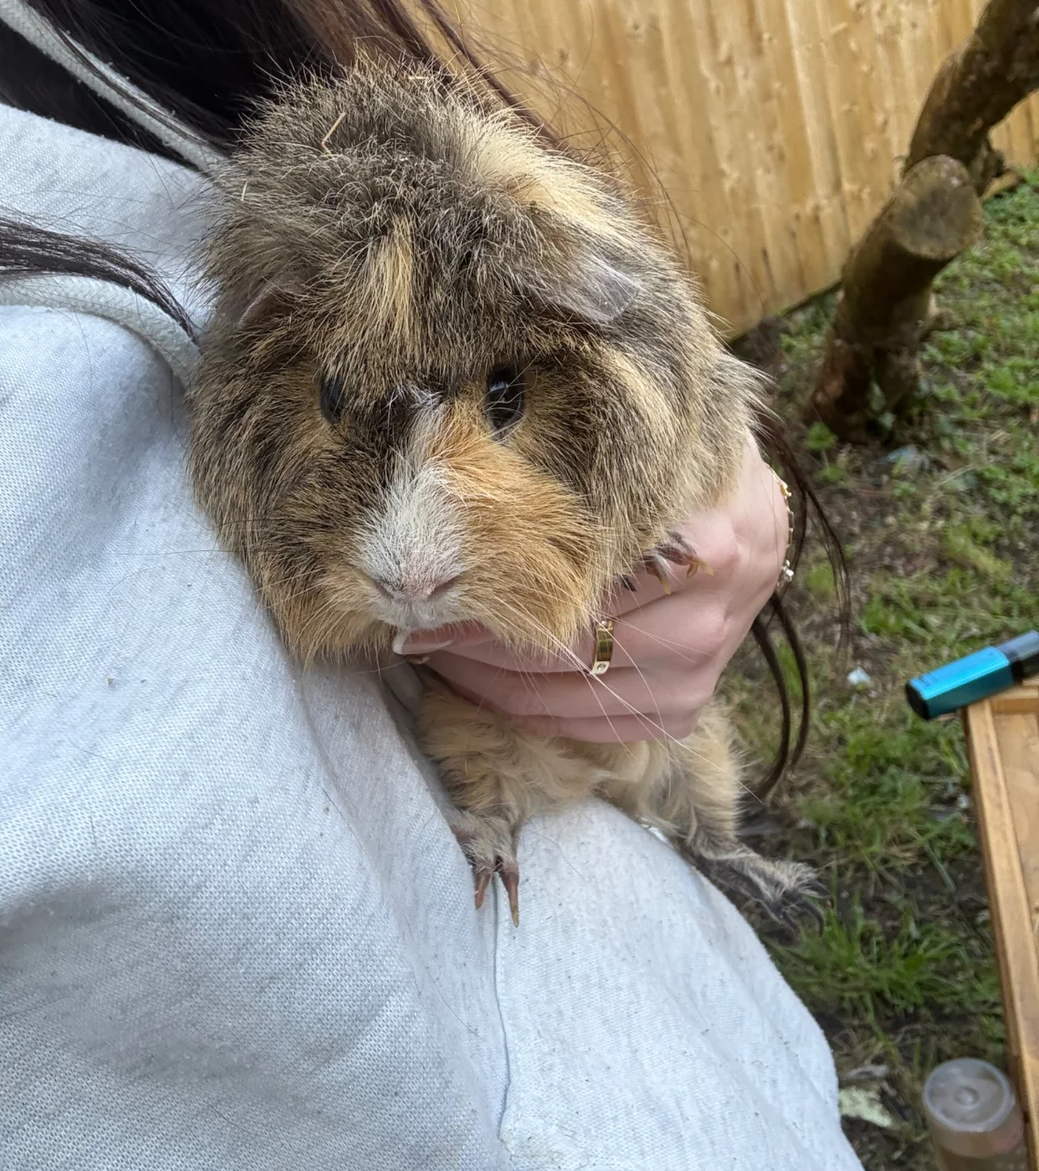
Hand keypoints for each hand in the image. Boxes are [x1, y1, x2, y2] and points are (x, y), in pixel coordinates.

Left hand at [395, 432, 790, 743]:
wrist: (754, 518)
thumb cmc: (684, 469)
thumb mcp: (651, 443)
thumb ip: (586, 462)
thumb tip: (469, 456)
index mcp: (702, 545)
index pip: (575, 585)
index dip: (492, 590)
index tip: (427, 586)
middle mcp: (706, 619)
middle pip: (564, 647)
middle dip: (475, 642)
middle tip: (414, 627)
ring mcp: (700, 671)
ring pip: (569, 697)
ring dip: (490, 684)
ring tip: (436, 655)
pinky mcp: (688, 706)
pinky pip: (592, 726)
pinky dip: (531, 711)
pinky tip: (487, 684)